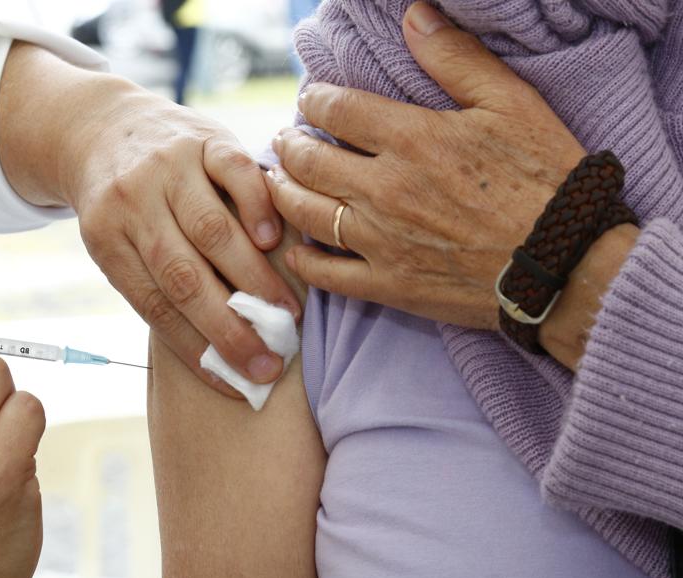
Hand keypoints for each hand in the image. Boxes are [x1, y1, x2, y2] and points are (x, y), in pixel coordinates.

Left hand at [0, 44, 300, 395]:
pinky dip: (256, 206)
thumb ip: (157, 284)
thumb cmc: (121, 205)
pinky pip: (234, 171)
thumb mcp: (117, 243)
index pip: (155, 306)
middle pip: (184, 275)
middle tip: (268, 360)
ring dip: (252, 277)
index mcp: (107, 240)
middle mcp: (133, 202)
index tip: (235, 383)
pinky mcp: (201, 135)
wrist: (100, 126)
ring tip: (285, 315)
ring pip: (212, 229)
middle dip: (229, 326)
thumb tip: (217, 355)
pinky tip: (272, 241)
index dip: (196, 348)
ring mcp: (167, 166)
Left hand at [268, 2, 588, 331]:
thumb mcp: (511, 103)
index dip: (315, 100)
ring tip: (278, 181)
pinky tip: (295, 247)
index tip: (311, 100)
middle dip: (288, 144)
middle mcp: (385, 189)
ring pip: (307, 212)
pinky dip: (303, 258)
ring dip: (283, 193)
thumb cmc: (545, 180)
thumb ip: (456, 59)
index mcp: (412, 139)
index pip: (337, 110)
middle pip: (309, 161)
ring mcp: (382, 240)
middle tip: (284, 140)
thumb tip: (415, 16)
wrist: (565, 264)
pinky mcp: (389, 285)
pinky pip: (328, 273)